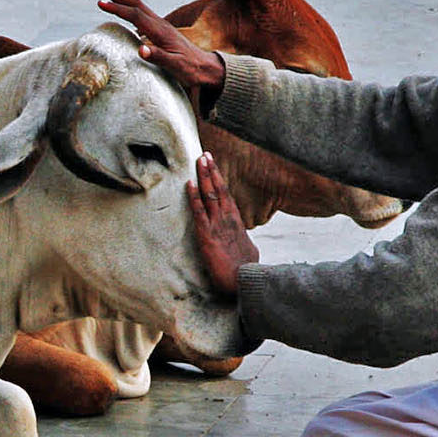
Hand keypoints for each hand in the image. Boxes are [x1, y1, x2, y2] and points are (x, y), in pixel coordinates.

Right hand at [93, 0, 226, 94]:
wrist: (206, 67)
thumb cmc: (190, 69)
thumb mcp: (175, 66)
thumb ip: (158, 56)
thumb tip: (141, 49)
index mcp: (160, 31)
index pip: (135, 15)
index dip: (117, 9)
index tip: (100, 4)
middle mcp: (160, 23)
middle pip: (134, 3)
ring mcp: (160, 25)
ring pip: (137, 5)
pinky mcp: (159, 28)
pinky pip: (140, 12)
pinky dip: (128, 4)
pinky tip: (122, 4)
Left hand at [187, 153, 257, 298]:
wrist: (245, 282)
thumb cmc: (247, 270)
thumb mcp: (248, 251)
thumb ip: (243, 242)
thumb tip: (245, 242)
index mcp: (237, 222)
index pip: (227, 196)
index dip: (220, 180)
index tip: (215, 166)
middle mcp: (228, 219)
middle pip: (219, 189)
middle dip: (212, 171)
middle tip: (205, 154)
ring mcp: (218, 225)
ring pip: (210, 195)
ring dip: (204, 176)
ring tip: (199, 159)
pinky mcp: (207, 235)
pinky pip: (199, 211)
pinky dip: (193, 196)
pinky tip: (189, 183)